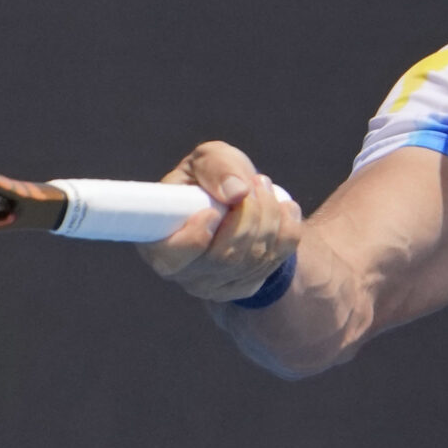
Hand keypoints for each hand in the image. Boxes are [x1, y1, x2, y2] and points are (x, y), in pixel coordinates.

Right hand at [138, 140, 302, 302]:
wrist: (238, 203)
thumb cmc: (211, 179)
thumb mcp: (208, 160)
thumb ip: (216, 167)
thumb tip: (237, 191)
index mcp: (160, 241)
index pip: (170, 258)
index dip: (195, 238)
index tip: (213, 211)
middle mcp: (185, 272)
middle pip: (225, 257)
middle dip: (249, 213)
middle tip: (255, 182)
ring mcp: (216, 286)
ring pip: (254, 258)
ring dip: (270, 215)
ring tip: (265, 188)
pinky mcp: (245, 287)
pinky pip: (275, 261)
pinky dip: (286, 228)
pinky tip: (282, 208)